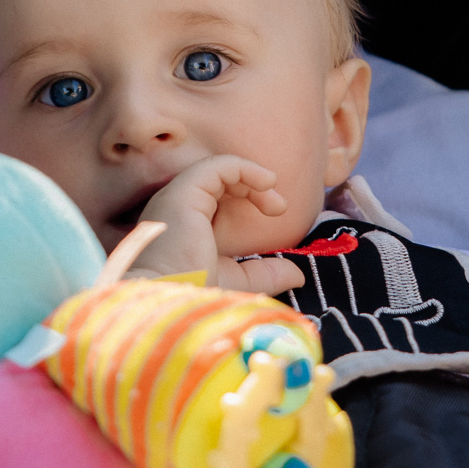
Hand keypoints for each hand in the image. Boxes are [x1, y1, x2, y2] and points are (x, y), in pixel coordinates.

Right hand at [129, 156, 293, 290]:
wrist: (170, 302)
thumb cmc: (193, 295)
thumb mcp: (237, 282)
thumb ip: (264, 273)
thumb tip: (298, 275)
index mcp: (183, 224)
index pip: (216, 196)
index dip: (247, 196)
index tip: (276, 211)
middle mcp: (177, 207)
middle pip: (218, 181)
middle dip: (253, 187)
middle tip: (279, 207)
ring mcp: (178, 197)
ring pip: (218, 170)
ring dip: (252, 178)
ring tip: (275, 200)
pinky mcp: (185, 191)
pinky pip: (218, 165)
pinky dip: (246, 168)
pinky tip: (267, 182)